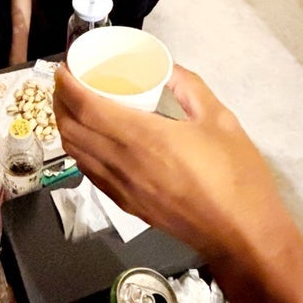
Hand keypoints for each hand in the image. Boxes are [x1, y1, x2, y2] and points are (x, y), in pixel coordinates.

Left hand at [54, 62, 287, 264]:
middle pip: (72, 128)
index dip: (68, 84)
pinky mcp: (125, 204)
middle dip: (61, 101)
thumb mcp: (219, 119)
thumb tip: (165, 69)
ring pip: (76, 152)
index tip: (64, 67)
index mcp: (143, 137)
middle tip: (68, 82)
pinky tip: (91, 140)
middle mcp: (122, 162)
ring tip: (74, 107)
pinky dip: (80, 150)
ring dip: (67, 126)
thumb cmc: (235, 175)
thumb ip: (190, 88)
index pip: (86, 106)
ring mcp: (120, 187)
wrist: (240, 235)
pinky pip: (89, 172)